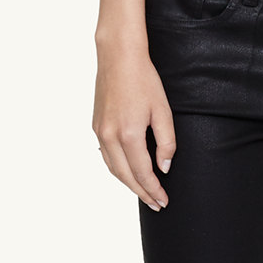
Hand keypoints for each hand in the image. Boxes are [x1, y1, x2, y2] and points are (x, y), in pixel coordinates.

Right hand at [94, 39, 175, 208]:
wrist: (118, 58)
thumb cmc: (144, 80)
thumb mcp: (163, 111)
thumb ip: (166, 142)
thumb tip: (164, 168)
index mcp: (129, 134)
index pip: (143, 173)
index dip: (154, 190)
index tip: (164, 201)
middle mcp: (110, 136)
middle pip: (126, 176)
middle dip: (142, 193)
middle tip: (156, 204)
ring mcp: (100, 132)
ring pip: (113, 169)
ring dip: (128, 184)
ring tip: (144, 193)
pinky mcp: (96, 126)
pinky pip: (105, 156)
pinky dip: (117, 169)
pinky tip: (127, 173)